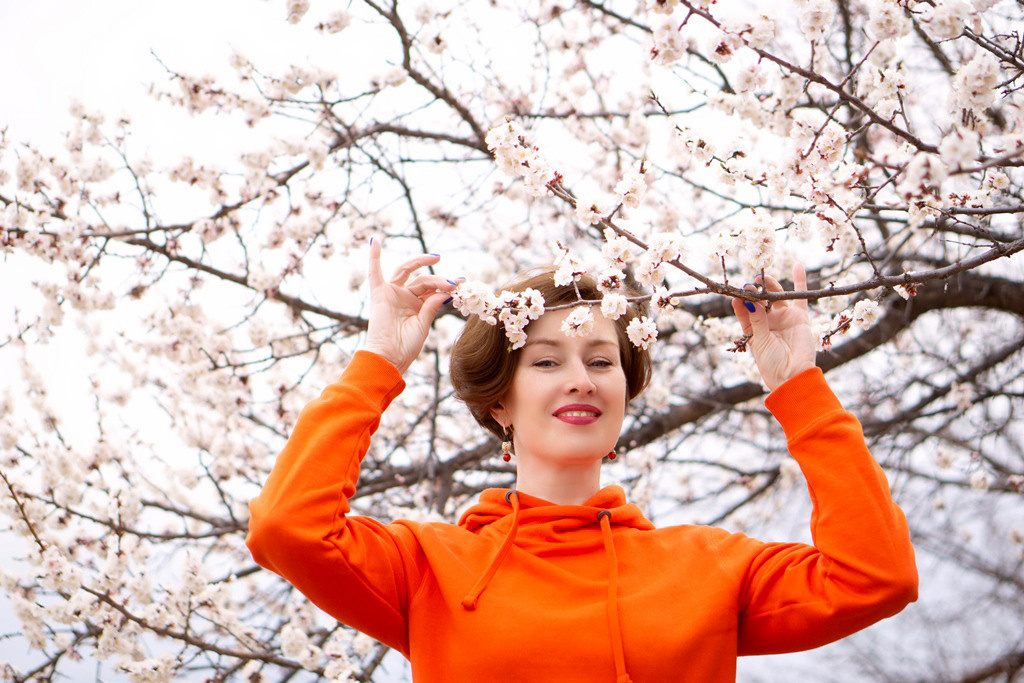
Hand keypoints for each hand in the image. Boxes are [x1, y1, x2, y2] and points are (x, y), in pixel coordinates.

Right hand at [362, 239, 458, 374]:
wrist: (389, 357)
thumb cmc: (406, 347)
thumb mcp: (424, 326)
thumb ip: (431, 307)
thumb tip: (443, 293)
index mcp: (417, 306)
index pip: (433, 290)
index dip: (447, 287)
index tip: (463, 285)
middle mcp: (405, 297)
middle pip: (424, 280)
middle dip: (440, 279)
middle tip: (455, 281)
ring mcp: (392, 293)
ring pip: (408, 272)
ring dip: (421, 262)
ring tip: (437, 257)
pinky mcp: (379, 294)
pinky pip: (374, 272)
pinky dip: (374, 256)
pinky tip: (375, 240)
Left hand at [730, 263, 816, 391]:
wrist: (793, 377)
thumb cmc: (771, 364)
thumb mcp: (760, 341)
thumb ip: (757, 320)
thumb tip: (748, 300)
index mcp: (752, 330)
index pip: (743, 310)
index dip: (740, 300)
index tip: (736, 293)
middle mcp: (767, 321)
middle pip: (759, 300)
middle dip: (754, 291)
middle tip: (750, 283)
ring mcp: (783, 318)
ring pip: (776, 295)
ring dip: (769, 285)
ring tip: (762, 277)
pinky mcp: (799, 317)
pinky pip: (800, 296)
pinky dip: (800, 281)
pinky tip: (796, 264)